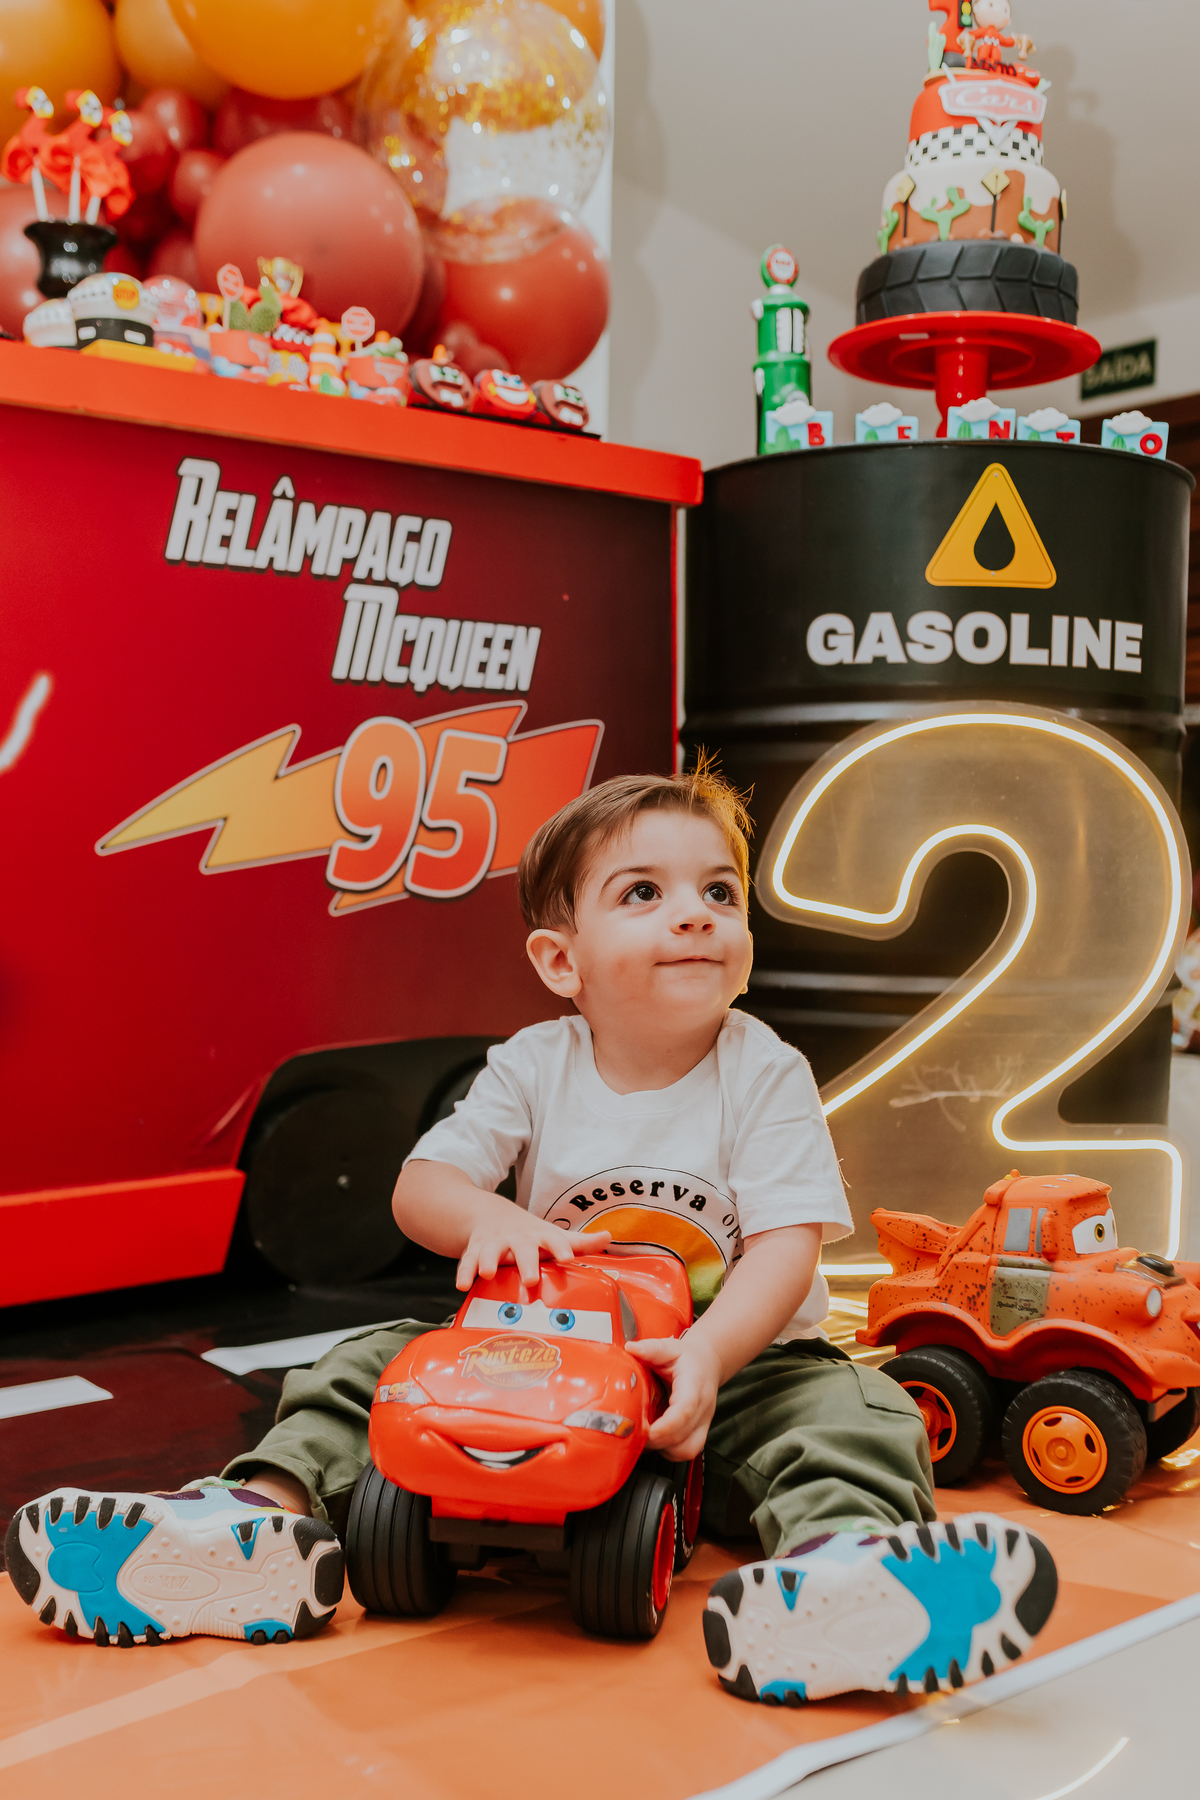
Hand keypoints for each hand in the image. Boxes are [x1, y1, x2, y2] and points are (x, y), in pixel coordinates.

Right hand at [456, 1211, 610, 1288]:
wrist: (490, 1214)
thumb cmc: (529, 1234)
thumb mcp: (553, 1235)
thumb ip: (580, 1242)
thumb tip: (609, 1237)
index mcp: (539, 1236)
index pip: (554, 1240)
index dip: (561, 1247)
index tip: (569, 1257)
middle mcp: (517, 1238)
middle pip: (522, 1248)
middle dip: (526, 1262)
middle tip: (530, 1280)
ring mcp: (494, 1243)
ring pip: (490, 1251)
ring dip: (488, 1261)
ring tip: (488, 1274)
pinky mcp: (475, 1250)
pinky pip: (467, 1261)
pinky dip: (464, 1272)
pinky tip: (463, 1285)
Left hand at [628, 1334, 720, 1461]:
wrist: (708, 1363)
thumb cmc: (688, 1358)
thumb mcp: (669, 1348)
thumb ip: (651, 1349)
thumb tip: (631, 1349)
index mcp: (694, 1385)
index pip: (684, 1411)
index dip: (665, 1426)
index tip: (645, 1430)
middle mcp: (702, 1408)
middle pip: (682, 1435)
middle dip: (656, 1441)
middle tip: (632, 1434)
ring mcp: (703, 1422)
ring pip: (687, 1449)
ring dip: (662, 1449)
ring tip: (642, 1438)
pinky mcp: (699, 1432)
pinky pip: (686, 1451)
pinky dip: (668, 1451)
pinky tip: (654, 1440)